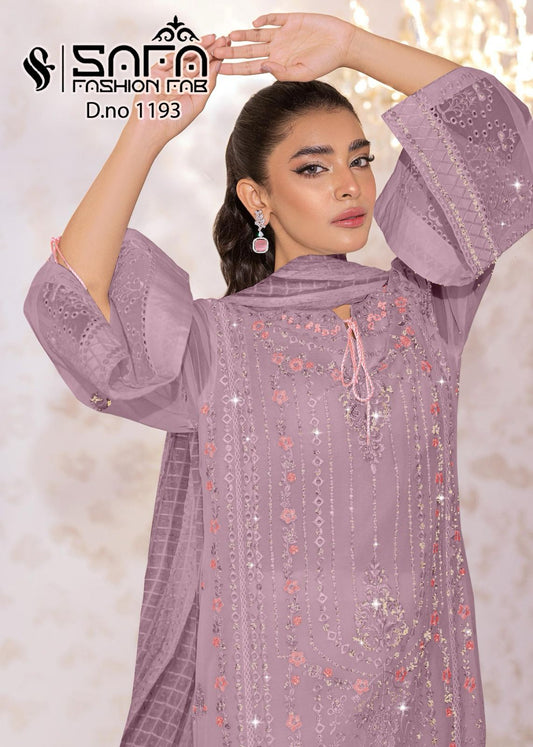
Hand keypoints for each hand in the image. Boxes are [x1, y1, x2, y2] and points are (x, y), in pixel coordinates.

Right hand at [127, 33, 227, 146]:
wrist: (154, 127)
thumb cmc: (175, 120)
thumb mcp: (198, 102)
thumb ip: (208, 84)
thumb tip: (218, 65)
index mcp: (192, 87)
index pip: (205, 68)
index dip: (216, 57)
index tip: (227, 48)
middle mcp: (181, 78)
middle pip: (197, 59)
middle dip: (209, 48)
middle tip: (222, 40)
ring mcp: (169, 74)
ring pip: (184, 56)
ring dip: (197, 47)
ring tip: (211, 40)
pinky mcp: (157, 72)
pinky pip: (169, 60)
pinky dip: (180, 54)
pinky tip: (193, 50)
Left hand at [213, 12, 354, 80]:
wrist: (342, 44)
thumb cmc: (325, 63)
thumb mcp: (303, 74)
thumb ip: (283, 73)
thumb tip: (264, 67)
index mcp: (278, 64)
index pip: (251, 67)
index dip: (235, 68)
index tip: (220, 69)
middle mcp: (277, 49)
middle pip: (249, 51)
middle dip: (233, 52)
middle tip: (216, 51)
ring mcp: (282, 34)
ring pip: (257, 35)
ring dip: (243, 35)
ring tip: (229, 36)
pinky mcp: (291, 20)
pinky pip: (273, 18)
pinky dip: (264, 19)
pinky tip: (255, 22)